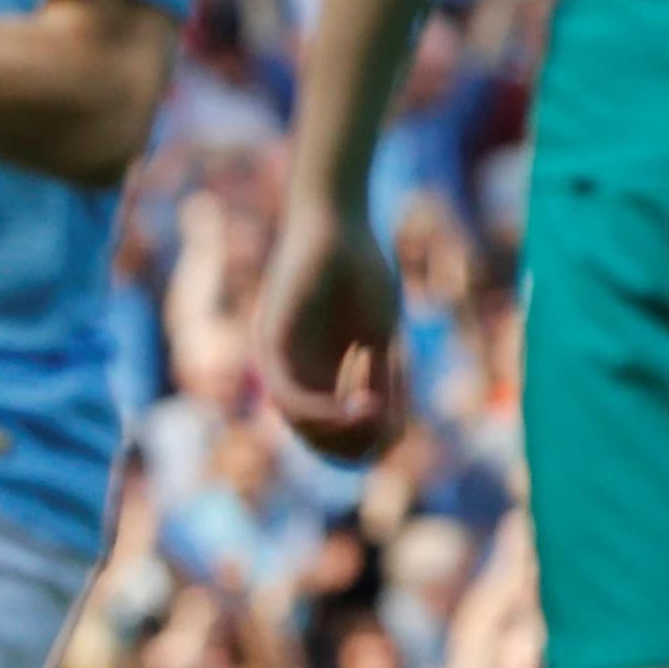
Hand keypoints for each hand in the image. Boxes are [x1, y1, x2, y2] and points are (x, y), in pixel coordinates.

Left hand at [255, 190, 408, 461]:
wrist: (339, 222)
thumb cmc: (362, 272)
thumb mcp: (380, 337)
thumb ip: (382, 381)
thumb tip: (390, 432)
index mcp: (318, 370)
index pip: (331, 427)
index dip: (363, 443)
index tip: (398, 440)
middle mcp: (293, 369)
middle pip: (312, 433)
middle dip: (351, 445)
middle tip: (388, 438)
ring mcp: (278, 356)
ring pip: (297, 420)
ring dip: (339, 432)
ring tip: (378, 421)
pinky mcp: (271, 340)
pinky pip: (288, 392)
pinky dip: (321, 410)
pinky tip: (355, 409)